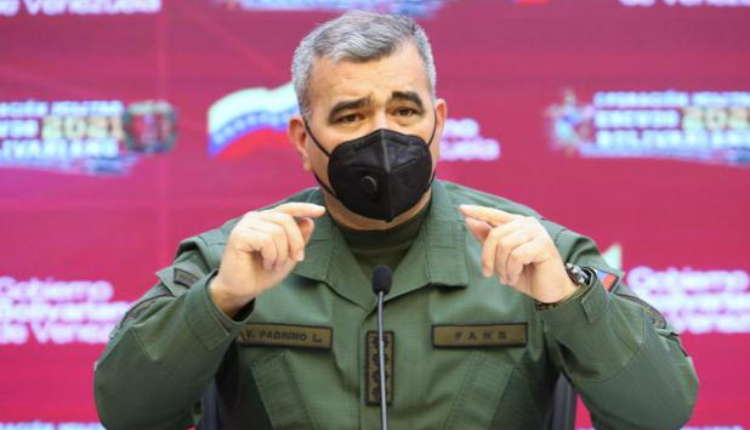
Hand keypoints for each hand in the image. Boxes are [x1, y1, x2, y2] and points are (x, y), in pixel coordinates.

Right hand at [209, 203, 325, 316]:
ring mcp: (246, 225)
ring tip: (274, 264)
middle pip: (286, 220)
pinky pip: (266, 241)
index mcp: (266, 219)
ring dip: (281, 254)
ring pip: (277, 232)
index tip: (321, 211)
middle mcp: (255, 217)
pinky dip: (271, 256)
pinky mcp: (239, 235)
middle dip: (295, 242)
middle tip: (295, 259)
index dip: (305, 208)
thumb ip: (298, 239)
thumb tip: (309, 221)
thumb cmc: (263, 272)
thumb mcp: (288, 255)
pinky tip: (266, 263)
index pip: (287, 209)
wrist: (242, 289)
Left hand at [460, 204, 576, 302]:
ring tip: (506, 278)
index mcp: (517, 223)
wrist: (549, 291)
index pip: (494, 214)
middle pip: (495, 235)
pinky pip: (516, 256)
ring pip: (504, 246)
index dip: (478, 212)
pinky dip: (511, 271)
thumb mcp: (501, 258)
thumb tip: (469, 221)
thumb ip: (487, 239)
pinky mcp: (543, 244)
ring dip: (501, 268)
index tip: (461, 209)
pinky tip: (514, 277)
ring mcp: (537, 232)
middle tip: (488, 274)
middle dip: (488, 257)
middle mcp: (527, 223)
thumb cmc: (525, 273)